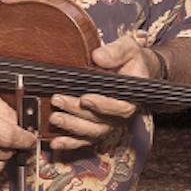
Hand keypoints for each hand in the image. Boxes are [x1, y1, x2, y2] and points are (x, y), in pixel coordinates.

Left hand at [49, 34, 161, 150]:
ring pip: (92, 133)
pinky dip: (70, 142)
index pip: (120, 108)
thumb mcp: (129, 48)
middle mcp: (121, 114)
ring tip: (54, 117)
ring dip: (71, 127)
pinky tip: (55, 142)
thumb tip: (98, 57)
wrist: (136, 71)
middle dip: (77, 112)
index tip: (85, 98)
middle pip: (101, 122)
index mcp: (132, 97)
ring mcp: (110, 123)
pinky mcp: (98, 126)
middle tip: (58, 100)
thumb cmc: (132, 59)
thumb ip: (116, 52)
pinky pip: (85, 139)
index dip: (102, 106)